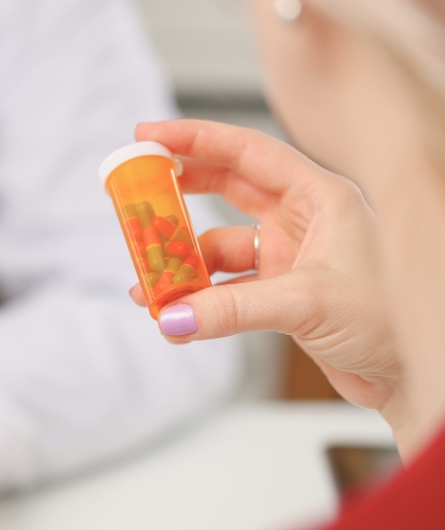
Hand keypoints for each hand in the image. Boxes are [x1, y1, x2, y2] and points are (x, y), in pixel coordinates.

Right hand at [129, 120, 405, 425]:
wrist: (411, 375)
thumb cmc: (390, 321)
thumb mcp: (307, 302)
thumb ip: (233, 307)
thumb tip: (172, 314)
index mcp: (320, 196)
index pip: (248, 152)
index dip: (195, 140)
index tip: (149, 139)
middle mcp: (301, 219)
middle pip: (226, 189)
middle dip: (178, 193)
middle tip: (135, 193)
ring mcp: (288, 256)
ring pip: (219, 246)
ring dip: (183, 264)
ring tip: (148, 282)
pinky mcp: (279, 292)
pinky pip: (225, 286)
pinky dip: (198, 299)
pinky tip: (175, 313)